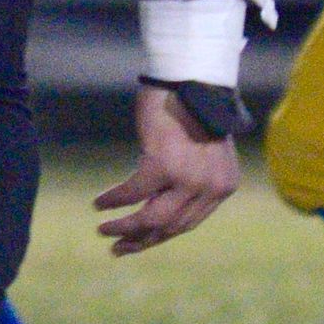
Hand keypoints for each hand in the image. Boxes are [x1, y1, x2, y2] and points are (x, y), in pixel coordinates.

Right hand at [98, 83, 239, 253]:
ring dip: (125, 228)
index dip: (160, 235)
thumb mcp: (202, 152)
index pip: (189, 223)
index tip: (139, 242)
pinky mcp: (164, 164)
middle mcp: (211, 187)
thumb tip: (158, 206)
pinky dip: (114, 200)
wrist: (192, 75)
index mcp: (223, 186)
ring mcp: (189, 178)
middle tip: (118, 248)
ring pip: (151, 218)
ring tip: (104, 229)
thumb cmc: (194, 108)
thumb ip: (190, 179)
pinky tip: (99, 203)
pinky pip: (132, 192)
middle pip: (171, 227)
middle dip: (141, 240)